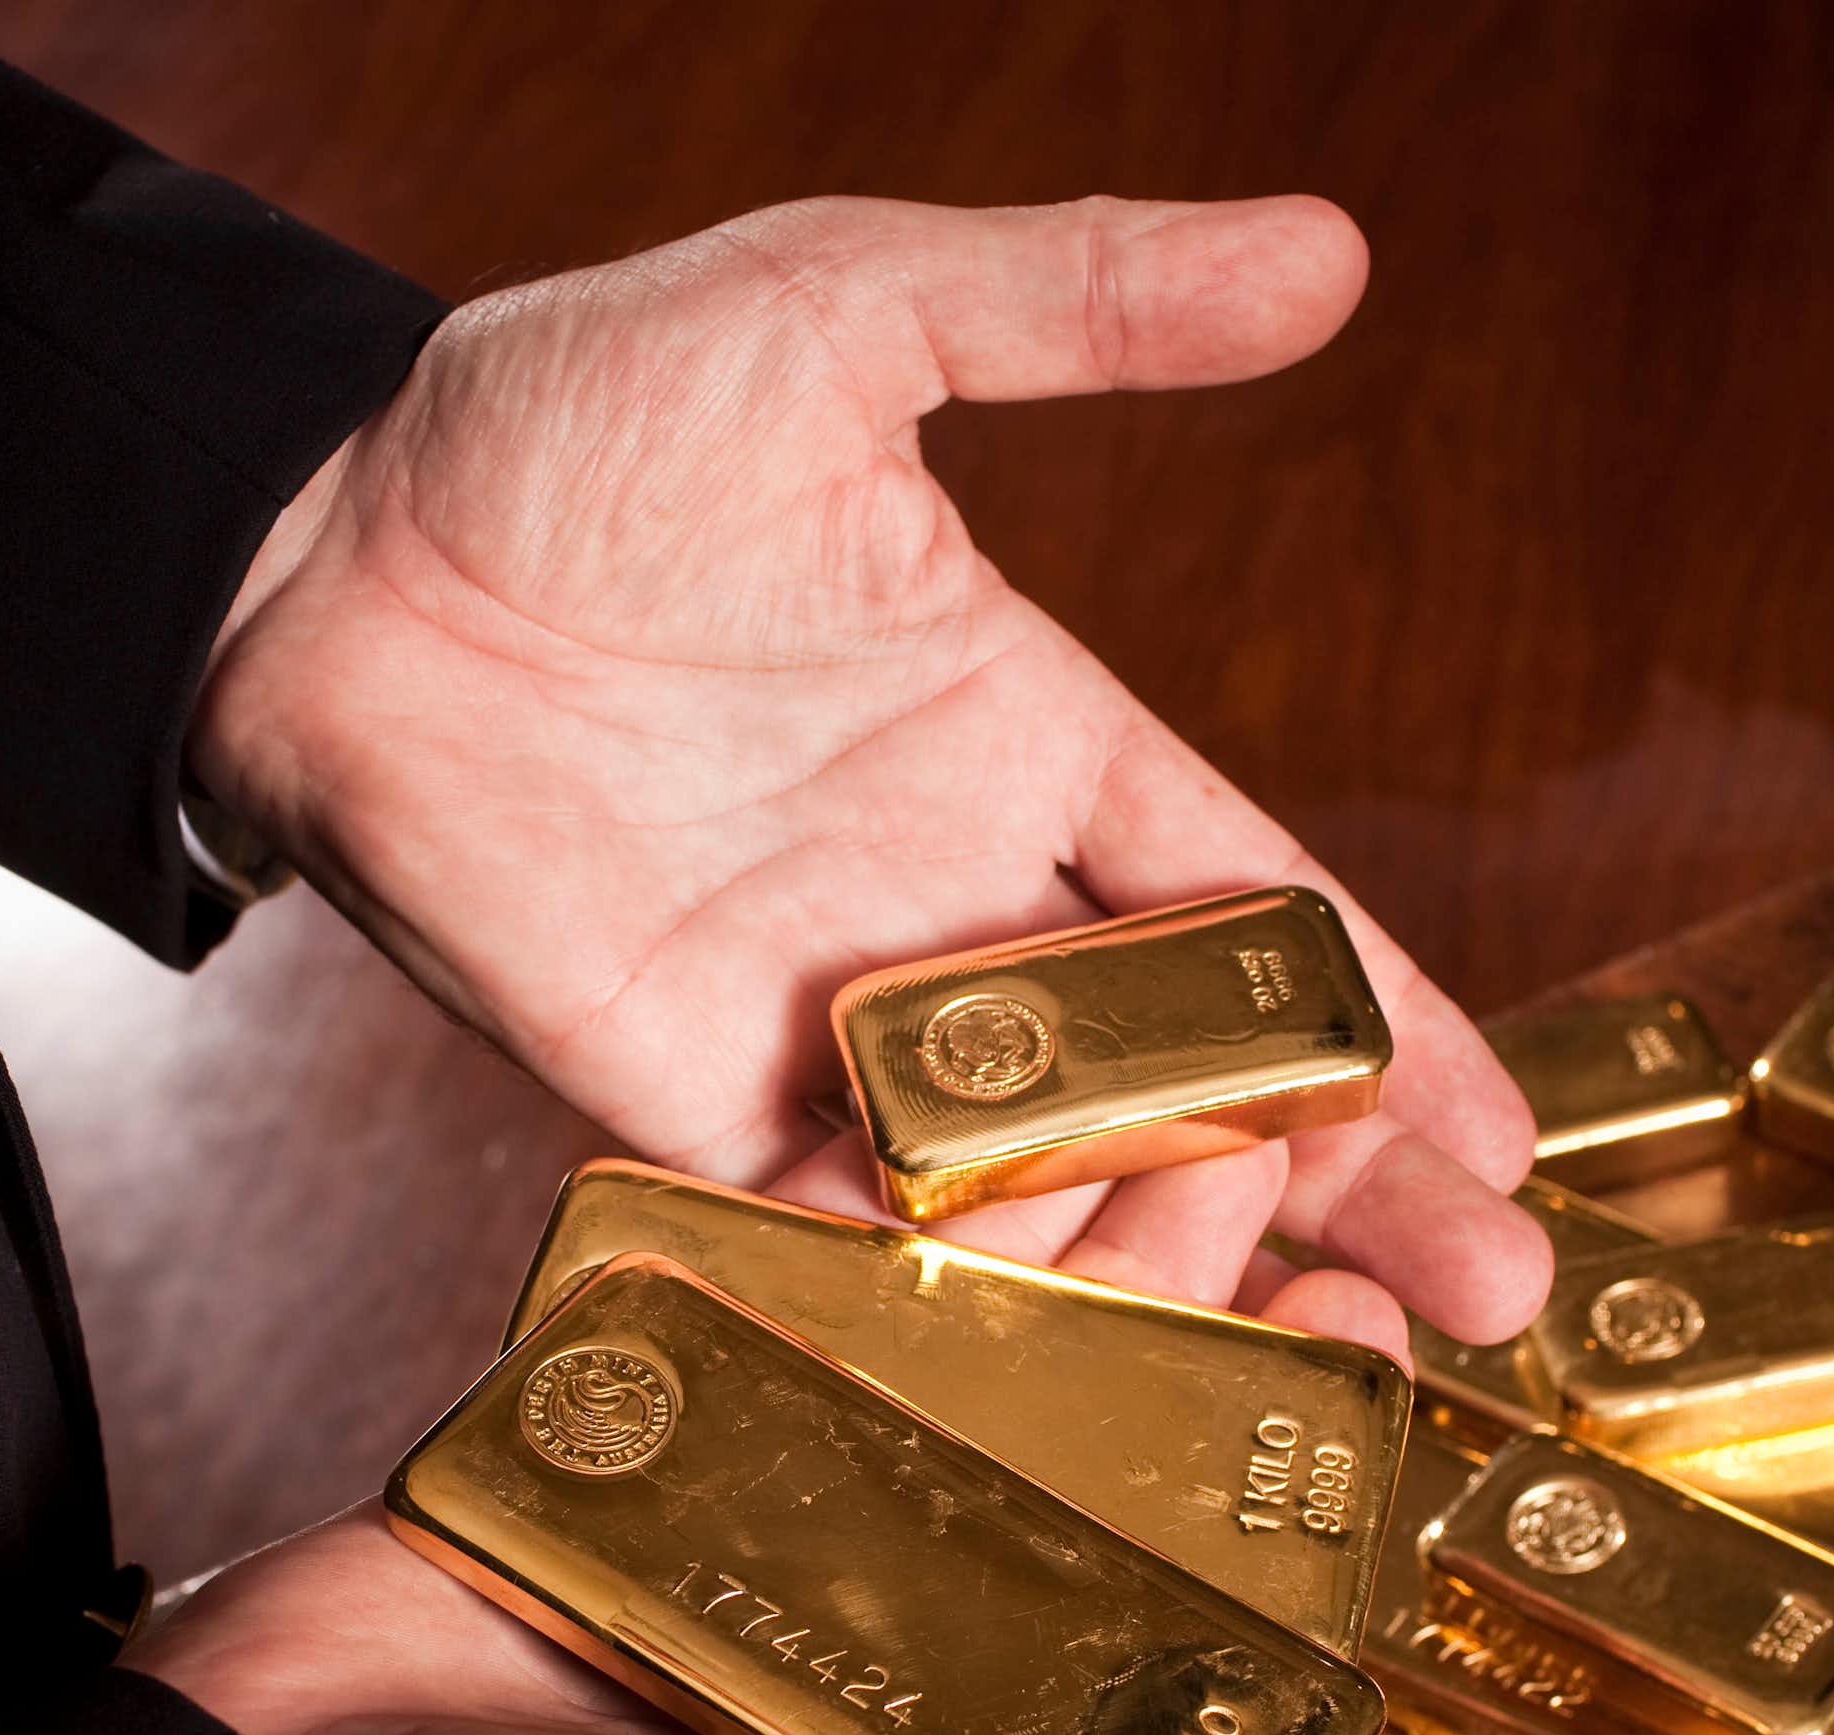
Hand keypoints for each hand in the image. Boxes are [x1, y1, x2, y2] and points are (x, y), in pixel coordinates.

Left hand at [190, 192, 1546, 1344]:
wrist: (320, 553)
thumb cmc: (564, 420)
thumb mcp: (844, 314)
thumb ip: (1077, 295)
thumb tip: (1327, 253)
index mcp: (1025, 737)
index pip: (1254, 906)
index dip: (1390, 1019)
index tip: (1512, 1129)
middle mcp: (953, 902)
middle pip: (1194, 1079)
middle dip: (1347, 1190)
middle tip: (1490, 1298)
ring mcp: (832, 1018)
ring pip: (1050, 1184)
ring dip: (1185, 1271)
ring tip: (1320, 1353)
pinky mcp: (692, 1100)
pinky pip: (852, 1235)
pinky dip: (962, 1305)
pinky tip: (1089, 1382)